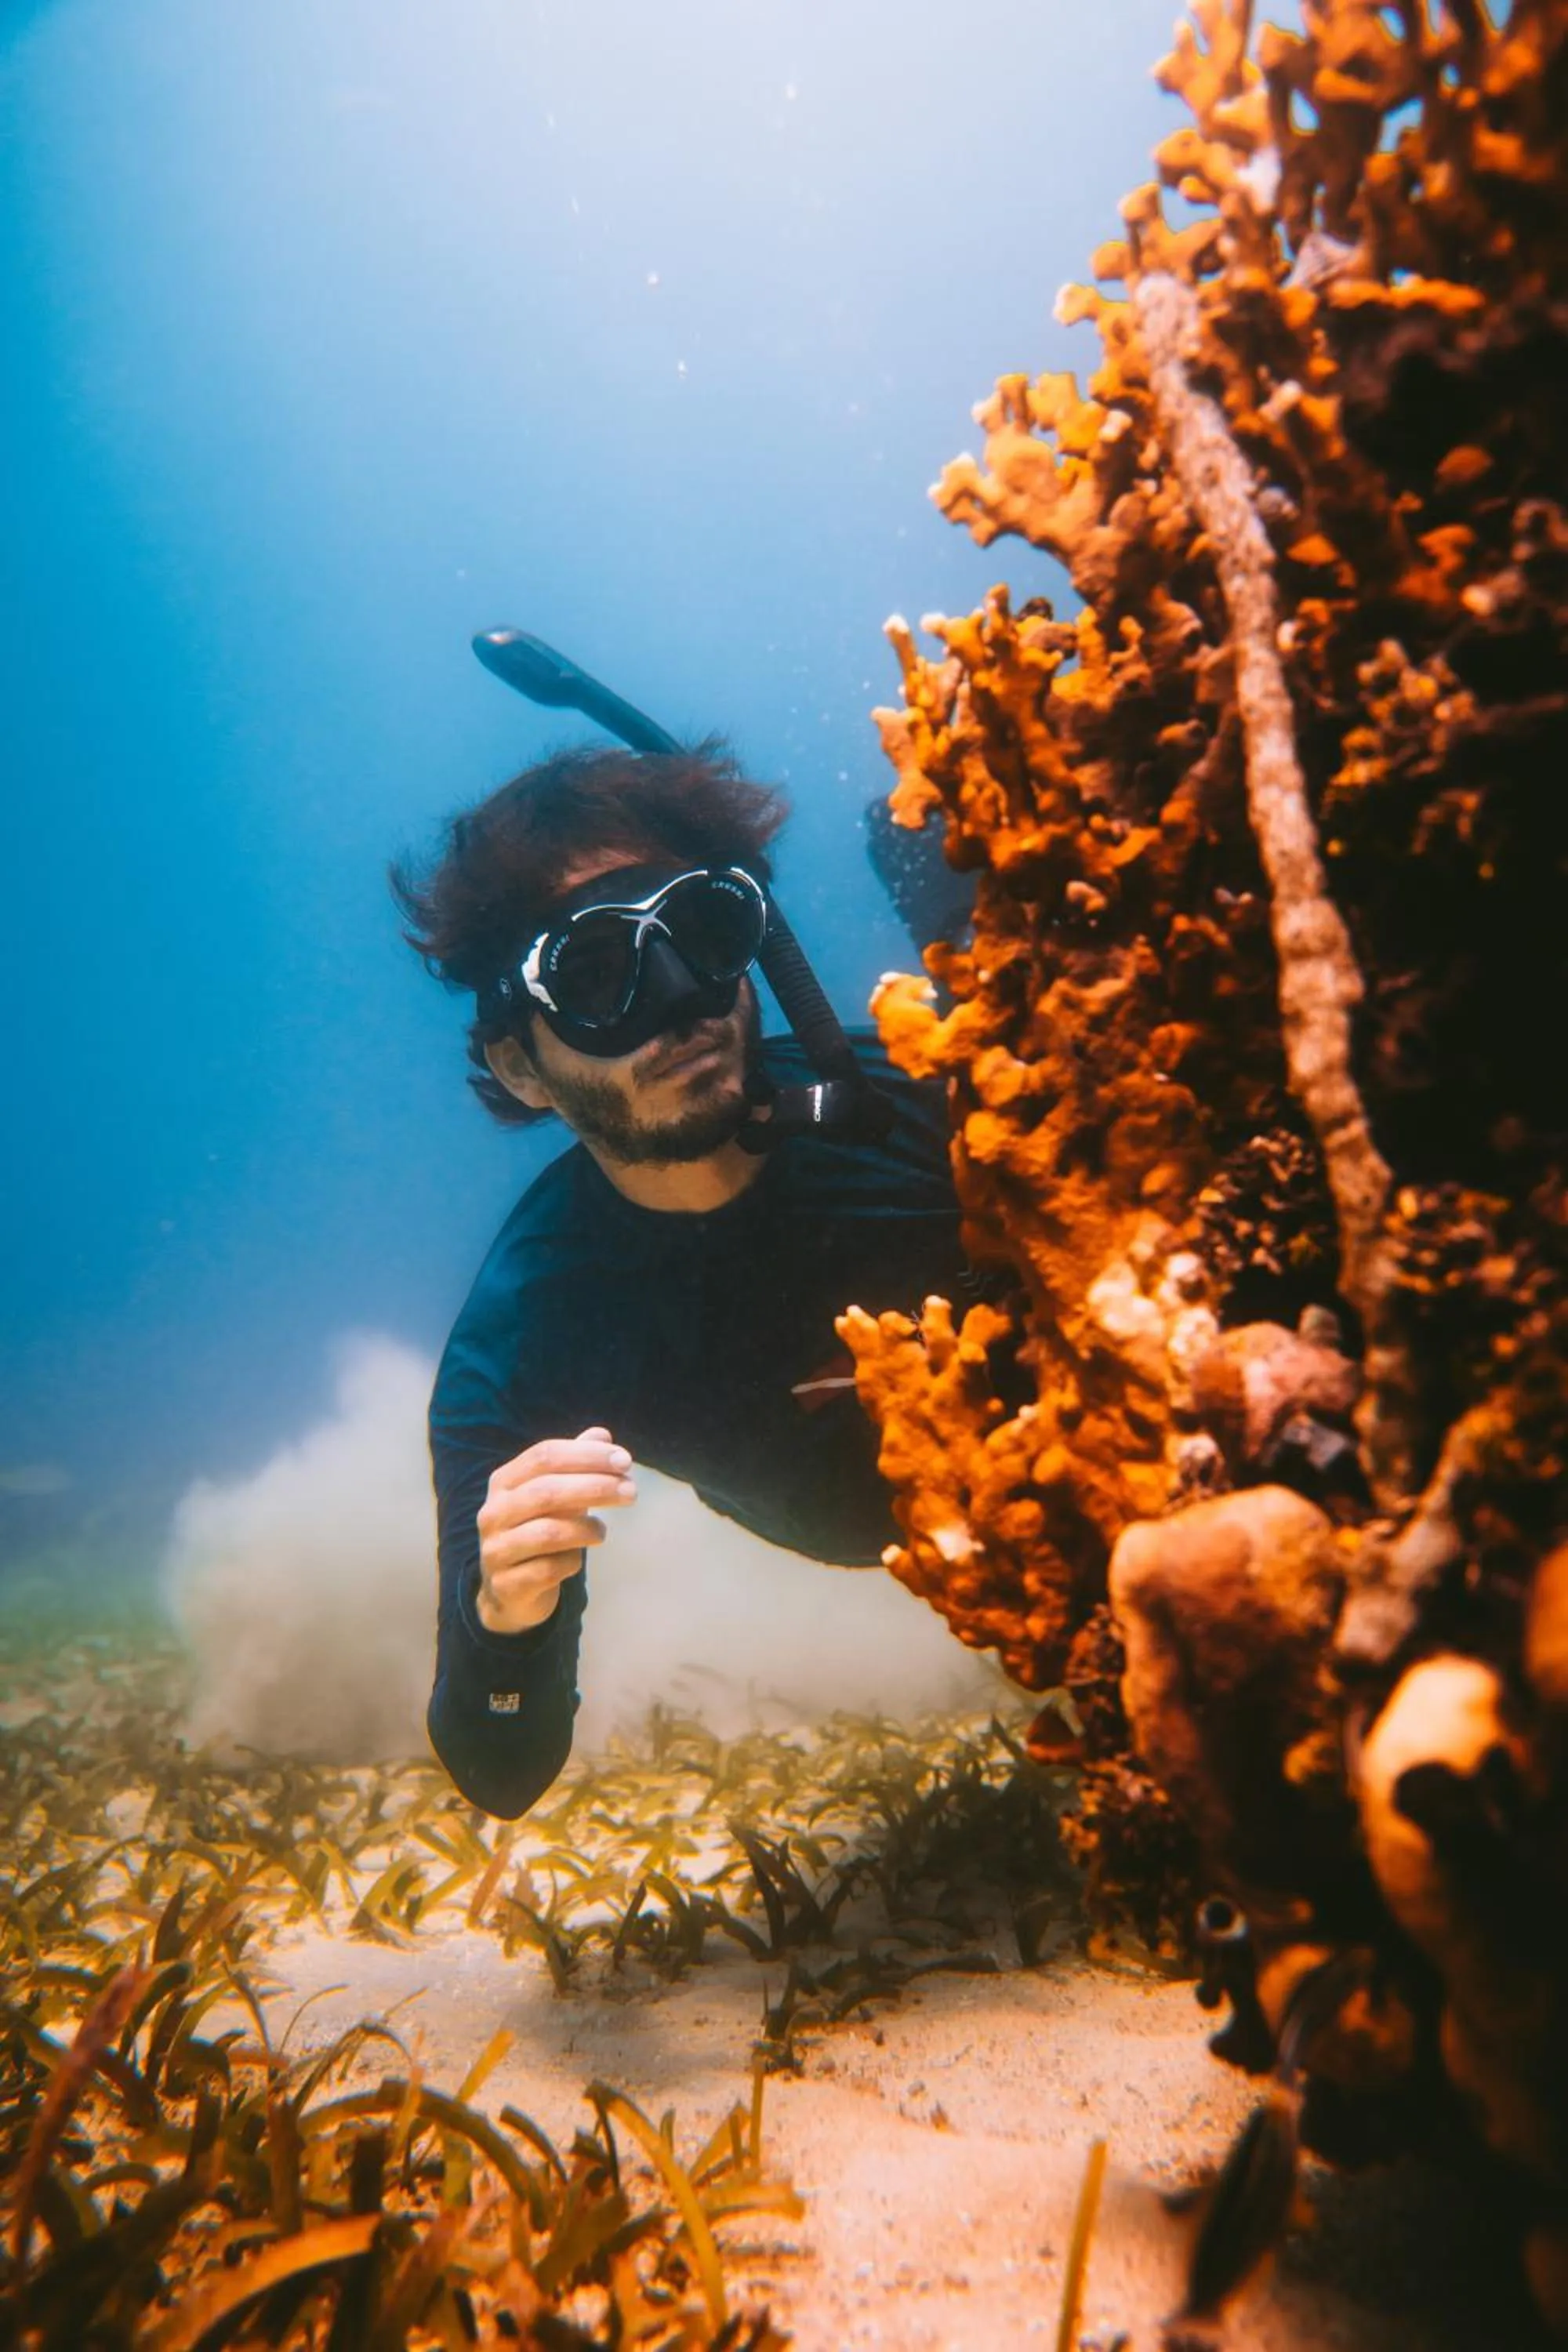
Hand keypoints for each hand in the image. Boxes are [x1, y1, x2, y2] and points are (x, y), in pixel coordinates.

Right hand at [475, 1427, 635, 1633]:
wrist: (508, 1592)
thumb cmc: (535, 1531)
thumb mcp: (553, 1494)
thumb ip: (574, 1464)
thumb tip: (602, 1434)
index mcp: (504, 1482)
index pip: (544, 1456)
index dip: (587, 1455)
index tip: (625, 1461)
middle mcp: (494, 1512)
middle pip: (547, 1490)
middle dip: (596, 1487)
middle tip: (631, 1491)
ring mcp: (496, 1549)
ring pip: (548, 1532)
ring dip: (586, 1528)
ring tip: (603, 1530)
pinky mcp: (507, 1584)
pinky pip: (548, 1570)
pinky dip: (571, 1562)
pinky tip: (577, 1558)